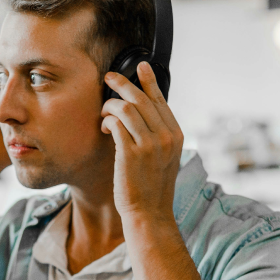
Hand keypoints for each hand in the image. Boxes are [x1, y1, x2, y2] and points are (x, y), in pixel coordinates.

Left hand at [101, 62, 183, 223]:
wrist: (149, 213)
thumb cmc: (151, 187)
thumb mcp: (164, 157)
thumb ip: (158, 136)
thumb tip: (142, 113)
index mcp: (175, 135)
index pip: (160, 100)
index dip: (148, 80)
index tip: (140, 66)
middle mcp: (165, 136)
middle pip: (142, 98)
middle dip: (123, 84)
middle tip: (109, 77)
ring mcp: (150, 144)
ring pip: (127, 107)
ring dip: (110, 105)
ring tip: (104, 113)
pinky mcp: (131, 153)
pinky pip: (116, 123)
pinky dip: (107, 120)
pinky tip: (104, 128)